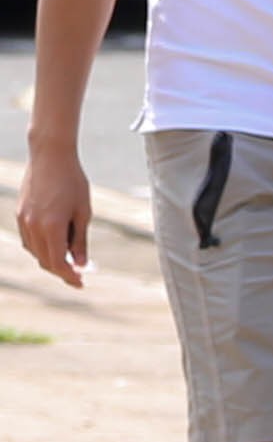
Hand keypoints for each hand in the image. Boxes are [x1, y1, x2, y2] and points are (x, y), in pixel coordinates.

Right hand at [13, 149, 89, 288]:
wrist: (50, 157)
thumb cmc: (73, 182)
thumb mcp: (83, 213)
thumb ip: (80, 240)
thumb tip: (81, 264)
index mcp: (51, 227)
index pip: (58, 263)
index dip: (70, 277)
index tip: (81, 284)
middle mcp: (33, 227)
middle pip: (45, 261)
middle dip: (62, 271)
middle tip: (78, 276)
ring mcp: (23, 220)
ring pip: (35, 251)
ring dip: (50, 259)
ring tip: (69, 260)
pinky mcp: (20, 214)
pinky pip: (28, 240)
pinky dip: (41, 247)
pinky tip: (55, 245)